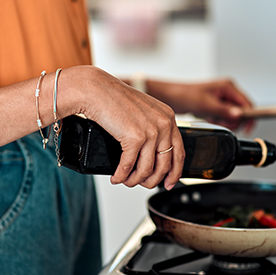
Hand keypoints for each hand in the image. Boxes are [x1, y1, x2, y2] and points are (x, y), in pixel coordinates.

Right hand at [58, 67, 184, 189]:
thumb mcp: (143, 111)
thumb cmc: (114, 98)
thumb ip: (153, 128)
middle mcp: (163, 124)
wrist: (96, 89)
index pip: (179, 152)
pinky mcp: (134, 138)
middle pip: (164, 165)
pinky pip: (129, 166)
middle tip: (142, 185)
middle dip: (152, 181)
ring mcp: (151, 131)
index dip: (175, 172)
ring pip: (146, 170)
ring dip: (134, 180)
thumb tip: (152, 154)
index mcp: (168, 117)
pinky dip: (121, 176)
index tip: (169, 183)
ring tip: (126, 181)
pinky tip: (116, 177)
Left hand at [147, 78, 254, 132]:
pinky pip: (223, 117)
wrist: (171, 97)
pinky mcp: (216, 105)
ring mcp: (222, 98)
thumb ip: (224, 111)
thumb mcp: (206, 105)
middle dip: (232, 120)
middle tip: (220, 121)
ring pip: (232, 115)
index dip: (248, 117)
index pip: (247, 103)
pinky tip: (208, 117)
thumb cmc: (185, 95)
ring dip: (224, 121)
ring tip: (212, 118)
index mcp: (228, 86)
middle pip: (241, 111)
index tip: (247, 128)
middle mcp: (227, 91)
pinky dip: (218, 120)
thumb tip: (238, 115)